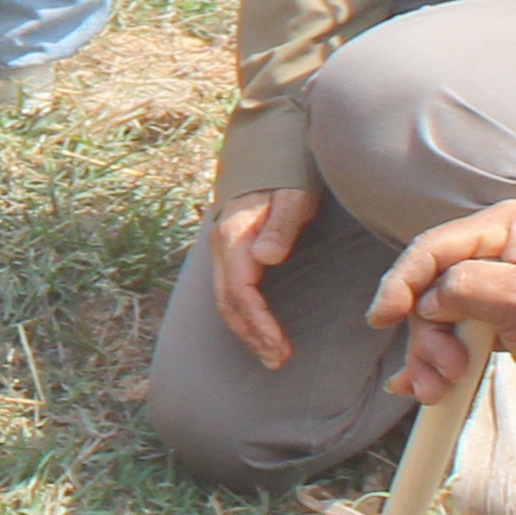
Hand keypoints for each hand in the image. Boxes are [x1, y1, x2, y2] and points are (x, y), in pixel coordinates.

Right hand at [205, 189, 318, 372]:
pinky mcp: (229, 253)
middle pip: (227, 302)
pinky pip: (229, 291)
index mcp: (235, 236)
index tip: (279, 346)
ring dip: (246, 331)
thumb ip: (281, 225)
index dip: (258, 322)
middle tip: (277, 361)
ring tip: (272, 356)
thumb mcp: (293, 196)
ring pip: (224, 300)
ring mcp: (222, 249)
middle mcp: (222, 245)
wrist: (269, 153)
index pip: (239, 290)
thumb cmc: (288, 177)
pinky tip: (259, 331)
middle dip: (251, 335)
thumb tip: (266, 257)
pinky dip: (243, 317)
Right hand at [372, 203, 515, 400]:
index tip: (381, 319)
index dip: (399, 283)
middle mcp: (488, 250)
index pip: (431, 249)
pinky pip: (447, 335)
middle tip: (440, 372)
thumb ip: (467, 288)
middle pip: (426, 290)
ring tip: (438, 389)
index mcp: (500, 229)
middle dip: (425, 336)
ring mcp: (486, 285)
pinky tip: (422, 385)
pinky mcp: (487, 316)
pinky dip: (433, 362)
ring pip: (432, 319)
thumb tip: (427, 301)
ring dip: (428, 357)